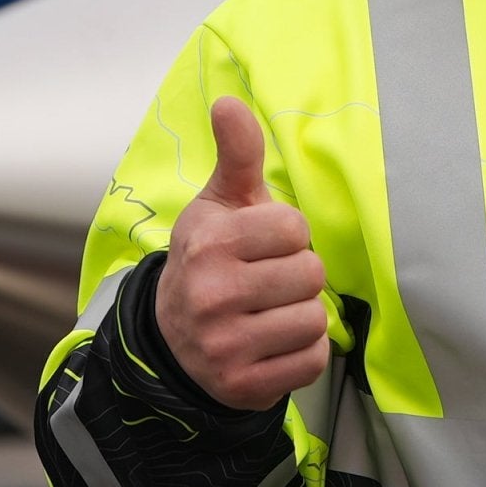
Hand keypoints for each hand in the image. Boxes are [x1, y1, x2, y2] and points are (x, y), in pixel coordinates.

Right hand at [154, 96, 328, 409]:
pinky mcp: (241, 386)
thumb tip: (229, 100)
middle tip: (266, 281)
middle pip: (310, 274)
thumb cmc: (210, 257)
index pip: (295, 228)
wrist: (171, 338)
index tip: (261, 244)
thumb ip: (237, 152)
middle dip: (297, 275)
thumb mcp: (219, 202)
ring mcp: (224, 346)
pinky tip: (273, 343)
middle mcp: (211, 295)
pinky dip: (303, 352)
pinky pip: (311, 361)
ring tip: (268, 311)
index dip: (286, 235)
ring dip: (301, 314)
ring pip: (314, 318)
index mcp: (209, 243)